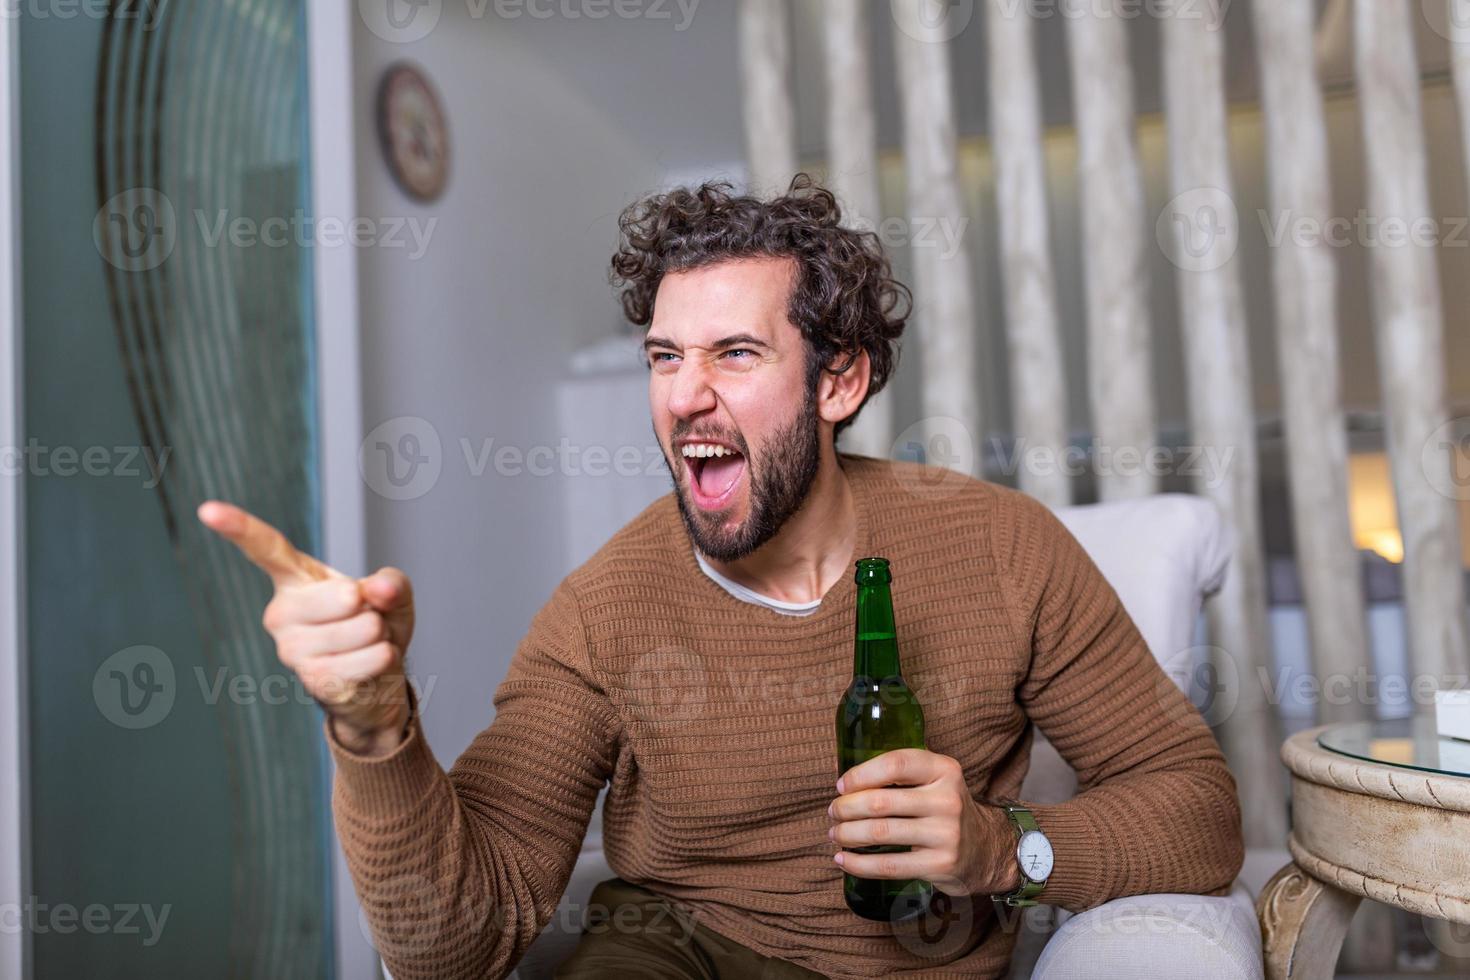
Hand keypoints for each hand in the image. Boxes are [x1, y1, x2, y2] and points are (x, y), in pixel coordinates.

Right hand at [196, 500, 414, 756]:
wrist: (374, 677)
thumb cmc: (376, 623)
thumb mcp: (390, 593)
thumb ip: (389, 583)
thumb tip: (378, 589)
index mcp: (294, 579)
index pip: (266, 549)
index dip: (240, 528)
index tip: (208, 510)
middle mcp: (281, 613)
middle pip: (345, 596)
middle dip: (371, 606)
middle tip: (364, 617)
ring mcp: (292, 649)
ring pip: (364, 629)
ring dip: (381, 636)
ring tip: (366, 642)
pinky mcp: (311, 680)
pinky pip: (370, 659)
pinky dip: (383, 658)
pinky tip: (369, 663)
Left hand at [828, 748, 1022, 897]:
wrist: (986, 849)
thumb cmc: (946, 809)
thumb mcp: (935, 780)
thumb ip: (901, 773)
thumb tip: (843, 776)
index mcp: (944, 770)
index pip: (896, 764)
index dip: (861, 774)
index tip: (841, 786)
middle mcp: (947, 800)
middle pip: (881, 802)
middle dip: (846, 808)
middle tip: (834, 812)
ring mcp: (945, 834)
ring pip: (880, 833)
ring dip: (847, 835)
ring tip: (835, 834)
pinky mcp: (940, 865)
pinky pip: (888, 865)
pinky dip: (859, 864)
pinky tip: (843, 860)